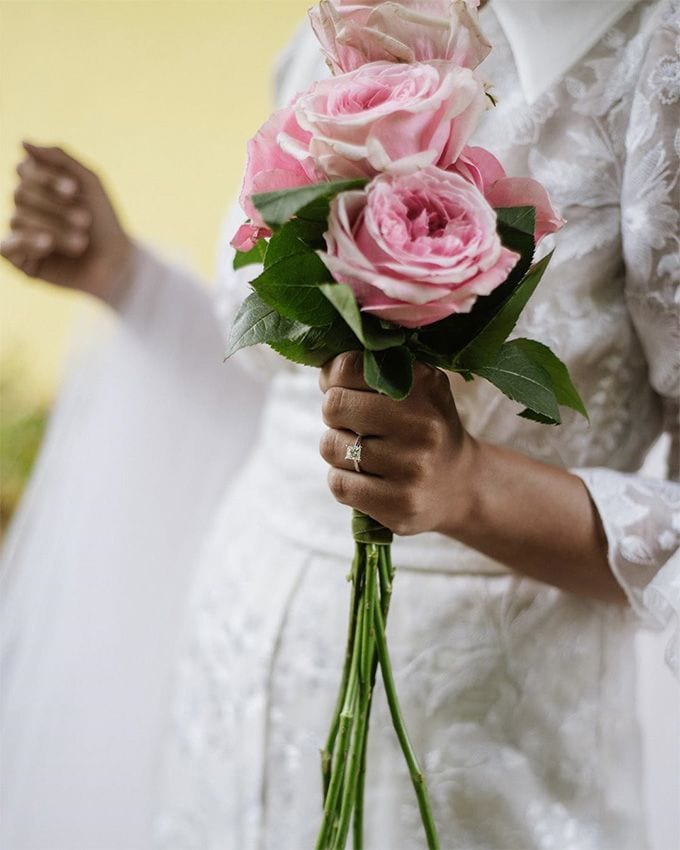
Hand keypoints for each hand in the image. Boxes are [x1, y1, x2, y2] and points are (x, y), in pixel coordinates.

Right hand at [0, 141, 133, 304]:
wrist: (118, 265)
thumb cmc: (106, 224)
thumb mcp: (90, 183)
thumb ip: (59, 158)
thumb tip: (23, 142)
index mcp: (39, 187)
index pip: (24, 171)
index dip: (46, 178)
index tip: (74, 190)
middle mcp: (26, 209)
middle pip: (21, 195)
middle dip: (55, 207)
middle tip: (85, 221)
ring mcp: (21, 235)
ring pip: (19, 220)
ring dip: (54, 229)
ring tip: (81, 243)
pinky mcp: (21, 261)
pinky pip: (6, 246)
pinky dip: (27, 242)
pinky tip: (47, 245)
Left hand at [319, 351, 477, 535]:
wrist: (462, 485)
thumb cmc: (422, 428)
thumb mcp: (414, 388)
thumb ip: (371, 371)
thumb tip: (325, 373)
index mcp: (424, 385)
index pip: (348, 368)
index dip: (334, 379)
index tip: (344, 389)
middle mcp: (422, 425)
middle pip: (334, 406)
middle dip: (336, 415)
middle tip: (355, 424)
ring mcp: (413, 468)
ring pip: (332, 447)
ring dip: (338, 450)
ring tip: (364, 453)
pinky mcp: (400, 504)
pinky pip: (339, 484)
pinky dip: (342, 480)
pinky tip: (365, 478)